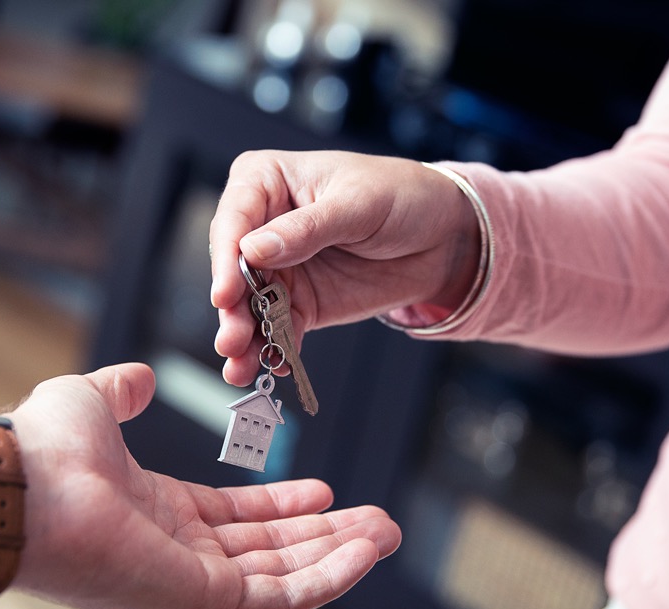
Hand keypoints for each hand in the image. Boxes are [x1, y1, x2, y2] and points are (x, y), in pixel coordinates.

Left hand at [6, 362, 400, 608]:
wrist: (21, 484)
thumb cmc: (43, 448)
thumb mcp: (93, 402)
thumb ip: (122, 393)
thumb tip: (139, 378)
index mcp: (154, 511)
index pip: (233, 517)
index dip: (281, 506)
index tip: (322, 490)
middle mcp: (175, 552)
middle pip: (268, 551)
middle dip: (325, 536)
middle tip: (375, 521)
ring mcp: (189, 582)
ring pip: (282, 577)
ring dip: (337, 556)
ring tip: (384, 535)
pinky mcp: (200, 598)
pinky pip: (278, 597)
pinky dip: (326, 577)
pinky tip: (363, 554)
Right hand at [209, 150, 479, 386]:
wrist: (443, 235)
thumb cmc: (401, 195)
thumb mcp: (358, 204)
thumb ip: (307, 229)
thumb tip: (254, 250)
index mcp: (266, 180)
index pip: (234, 220)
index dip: (225, 259)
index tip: (225, 295)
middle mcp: (262, 225)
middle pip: (232, 269)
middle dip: (230, 308)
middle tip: (232, 339)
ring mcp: (278, 267)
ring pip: (248, 305)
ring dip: (243, 337)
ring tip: (241, 366)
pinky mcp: (299, 302)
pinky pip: (277, 329)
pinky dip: (273, 350)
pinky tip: (273, 367)